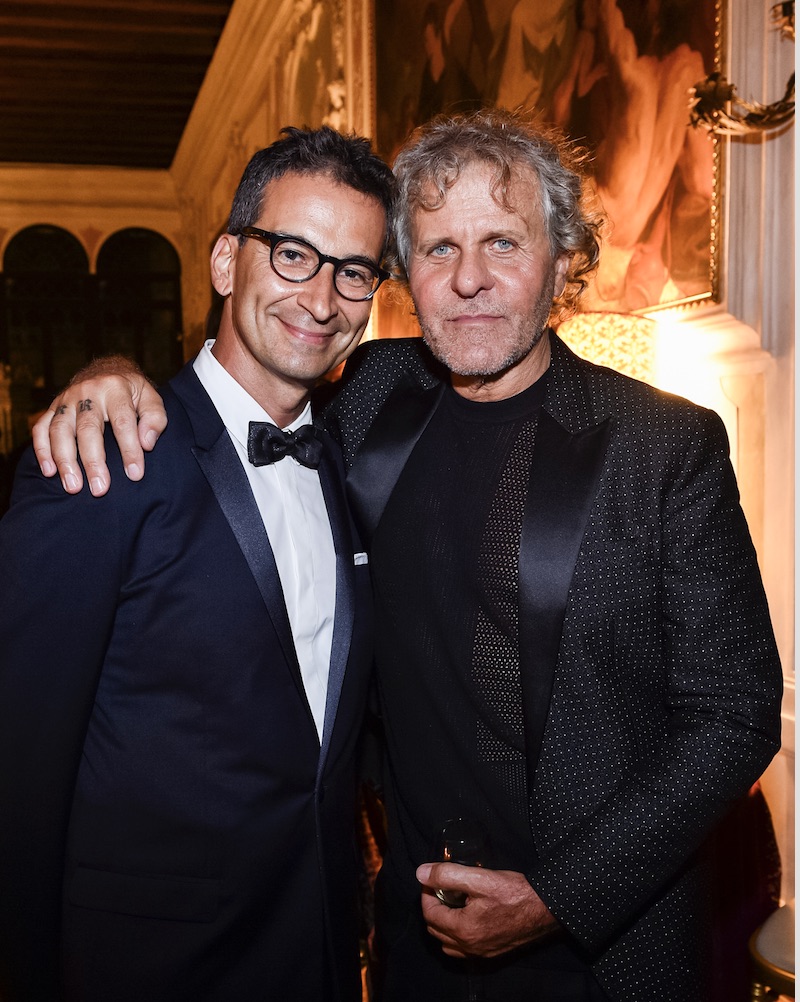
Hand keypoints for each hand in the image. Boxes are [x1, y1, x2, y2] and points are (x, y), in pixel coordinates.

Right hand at [32, 356, 167, 495]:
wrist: (106, 370)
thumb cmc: (132, 392)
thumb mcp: (151, 398)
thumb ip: (154, 419)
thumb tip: (146, 443)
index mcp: (116, 388)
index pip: (123, 422)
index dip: (129, 449)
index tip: (135, 474)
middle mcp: (88, 392)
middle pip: (88, 429)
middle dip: (93, 462)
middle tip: (100, 489)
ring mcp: (66, 399)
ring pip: (60, 430)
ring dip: (65, 461)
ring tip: (73, 487)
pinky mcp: (53, 407)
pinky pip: (41, 428)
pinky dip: (42, 450)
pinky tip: (49, 472)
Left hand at [416, 862, 559, 958]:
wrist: (545, 909)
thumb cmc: (514, 893)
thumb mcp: (479, 878)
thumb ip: (447, 875)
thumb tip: (421, 873)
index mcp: (462, 929)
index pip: (429, 914)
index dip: (426, 894)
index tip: (432, 879)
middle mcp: (469, 947)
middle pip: (435, 929)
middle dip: (433, 907)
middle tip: (440, 888)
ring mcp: (480, 953)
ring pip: (447, 943)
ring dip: (443, 923)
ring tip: (451, 902)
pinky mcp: (491, 953)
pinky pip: (462, 949)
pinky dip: (456, 935)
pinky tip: (465, 917)